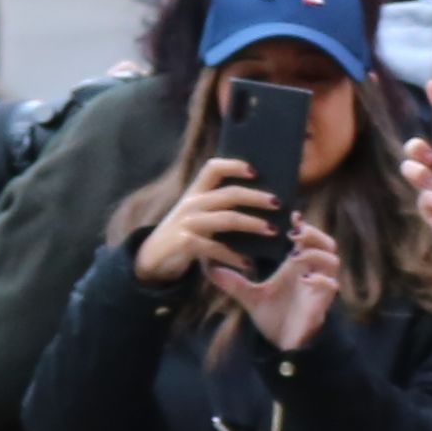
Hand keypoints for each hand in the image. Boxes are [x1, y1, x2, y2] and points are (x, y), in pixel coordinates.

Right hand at [134, 155, 272, 287]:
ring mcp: (188, 223)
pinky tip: (248, 264)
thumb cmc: (186, 235)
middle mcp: (191, 204)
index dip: (234, 165)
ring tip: (273, 231)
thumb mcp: (198, 215)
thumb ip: (220, 206)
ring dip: (253, 224)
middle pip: (229, 194)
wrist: (153, 259)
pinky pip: (216, 248)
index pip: (213, 169)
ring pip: (228, 219)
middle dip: (256, 197)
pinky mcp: (185, 243)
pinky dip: (234, 257)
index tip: (256, 170)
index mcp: (195, 193)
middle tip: (278, 203)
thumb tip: (261, 202)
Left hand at [210, 218, 346, 355]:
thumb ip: (233, 281)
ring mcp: (319, 286)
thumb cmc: (272, 317)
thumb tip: (208, 267)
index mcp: (296, 265)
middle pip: (326, 242)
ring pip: (332, 260)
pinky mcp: (322, 303)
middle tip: (294, 233)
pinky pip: (331, 285)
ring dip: (316, 254)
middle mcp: (311, 272)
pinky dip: (320, 279)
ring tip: (296, 256)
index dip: (302, 223)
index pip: (306, 237)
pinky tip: (304, 279)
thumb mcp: (249, 296)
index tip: (289, 215)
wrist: (283, 345)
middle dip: (313, 233)